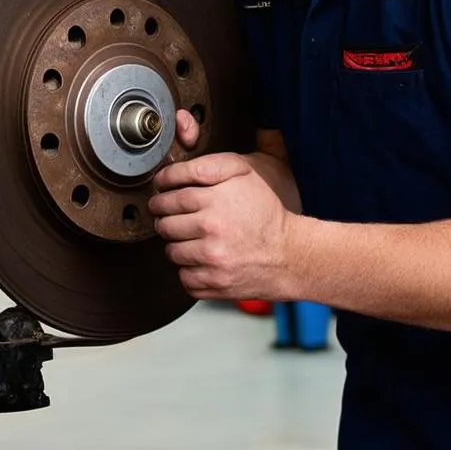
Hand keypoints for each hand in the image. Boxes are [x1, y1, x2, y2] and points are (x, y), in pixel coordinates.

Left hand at [149, 144, 295, 301]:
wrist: (289, 254)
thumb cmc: (265, 212)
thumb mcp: (245, 173)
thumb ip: (209, 166)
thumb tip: (171, 173)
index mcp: (216, 200)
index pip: (170, 197)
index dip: (161, 196)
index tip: (161, 197)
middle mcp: (212, 229)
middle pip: (165, 224)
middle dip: (166, 220)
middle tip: (175, 218)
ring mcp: (212, 259)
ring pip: (171, 252)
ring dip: (177, 245)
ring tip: (194, 239)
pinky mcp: (214, 283)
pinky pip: (183, 277)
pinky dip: (190, 270)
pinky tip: (204, 259)